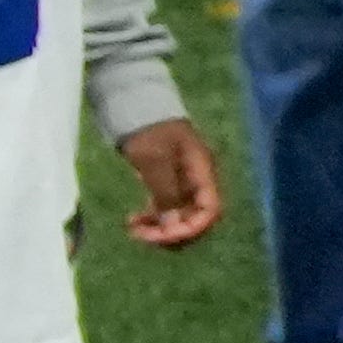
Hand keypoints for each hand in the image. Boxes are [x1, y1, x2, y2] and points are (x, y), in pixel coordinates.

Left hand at [116, 117, 223, 246]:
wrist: (137, 108)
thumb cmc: (149, 130)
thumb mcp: (155, 161)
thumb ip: (166, 193)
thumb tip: (171, 227)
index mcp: (202, 171)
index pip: (210, 210)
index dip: (191, 228)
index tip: (164, 234)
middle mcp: (197, 180)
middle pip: (195, 218)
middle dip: (171, 232)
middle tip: (141, 235)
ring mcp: (182, 183)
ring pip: (179, 217)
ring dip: (159, 229)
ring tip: (133, 229)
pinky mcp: (168, 183)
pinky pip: (166, 210)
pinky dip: (153, 220)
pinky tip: (134, 220)